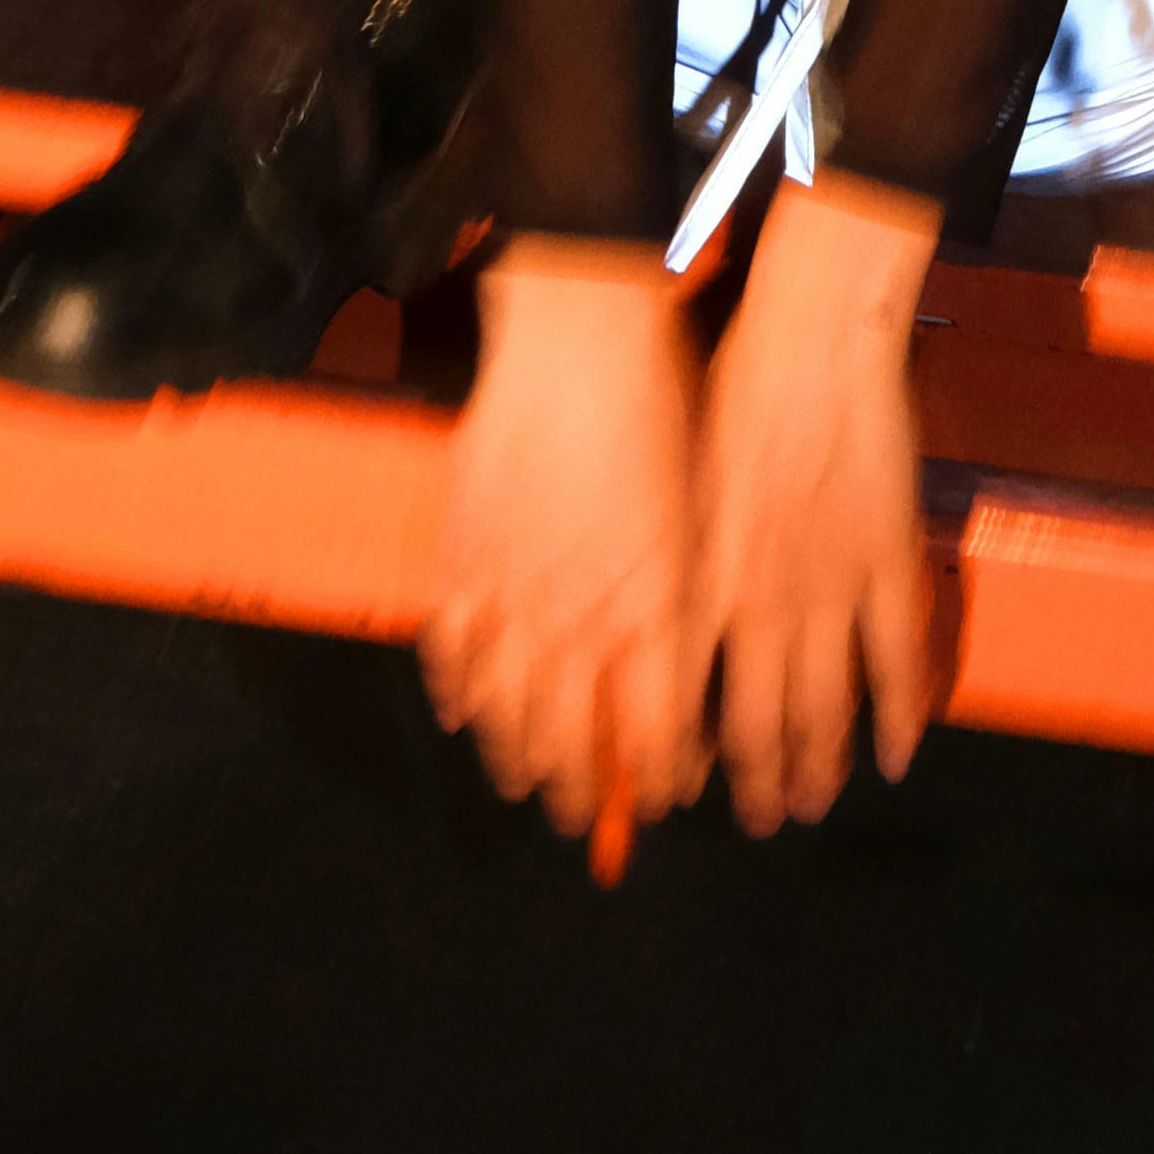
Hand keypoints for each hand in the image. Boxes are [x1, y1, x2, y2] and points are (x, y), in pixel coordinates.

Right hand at [419, 238, 703, 856]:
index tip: (667, 794)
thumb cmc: (663, 409)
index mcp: (653, 612)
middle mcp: (580, 620)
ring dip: (515, 759)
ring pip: (507, 711)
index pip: (655, 735)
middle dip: (582, 790)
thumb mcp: (703, 516)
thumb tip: (692, 669)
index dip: (659, 778)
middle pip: (573, 741)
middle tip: (584, 817)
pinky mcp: (462, 558)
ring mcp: (512, 594)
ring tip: (522, 784)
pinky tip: (462, 711)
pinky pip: (450, 648)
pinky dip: (455, 689)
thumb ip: (691, 603)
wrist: (579, 336)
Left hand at [685, 169, 943, 835]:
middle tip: (757, 819)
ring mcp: (829, 591)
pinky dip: (896, 718)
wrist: (810, 344)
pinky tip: (894, 757)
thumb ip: (666, 558)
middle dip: (754, 785)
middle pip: (753, 726)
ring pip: (824, 708)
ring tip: (814, 805)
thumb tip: (640, 609)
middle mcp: (758, 604)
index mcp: (698, 584)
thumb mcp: (672, 484)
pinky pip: (895, 662)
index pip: (678, 703)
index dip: (677, 761)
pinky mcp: (886, 567)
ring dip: (818, 766)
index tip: (677, 792)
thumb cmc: (729, 392)